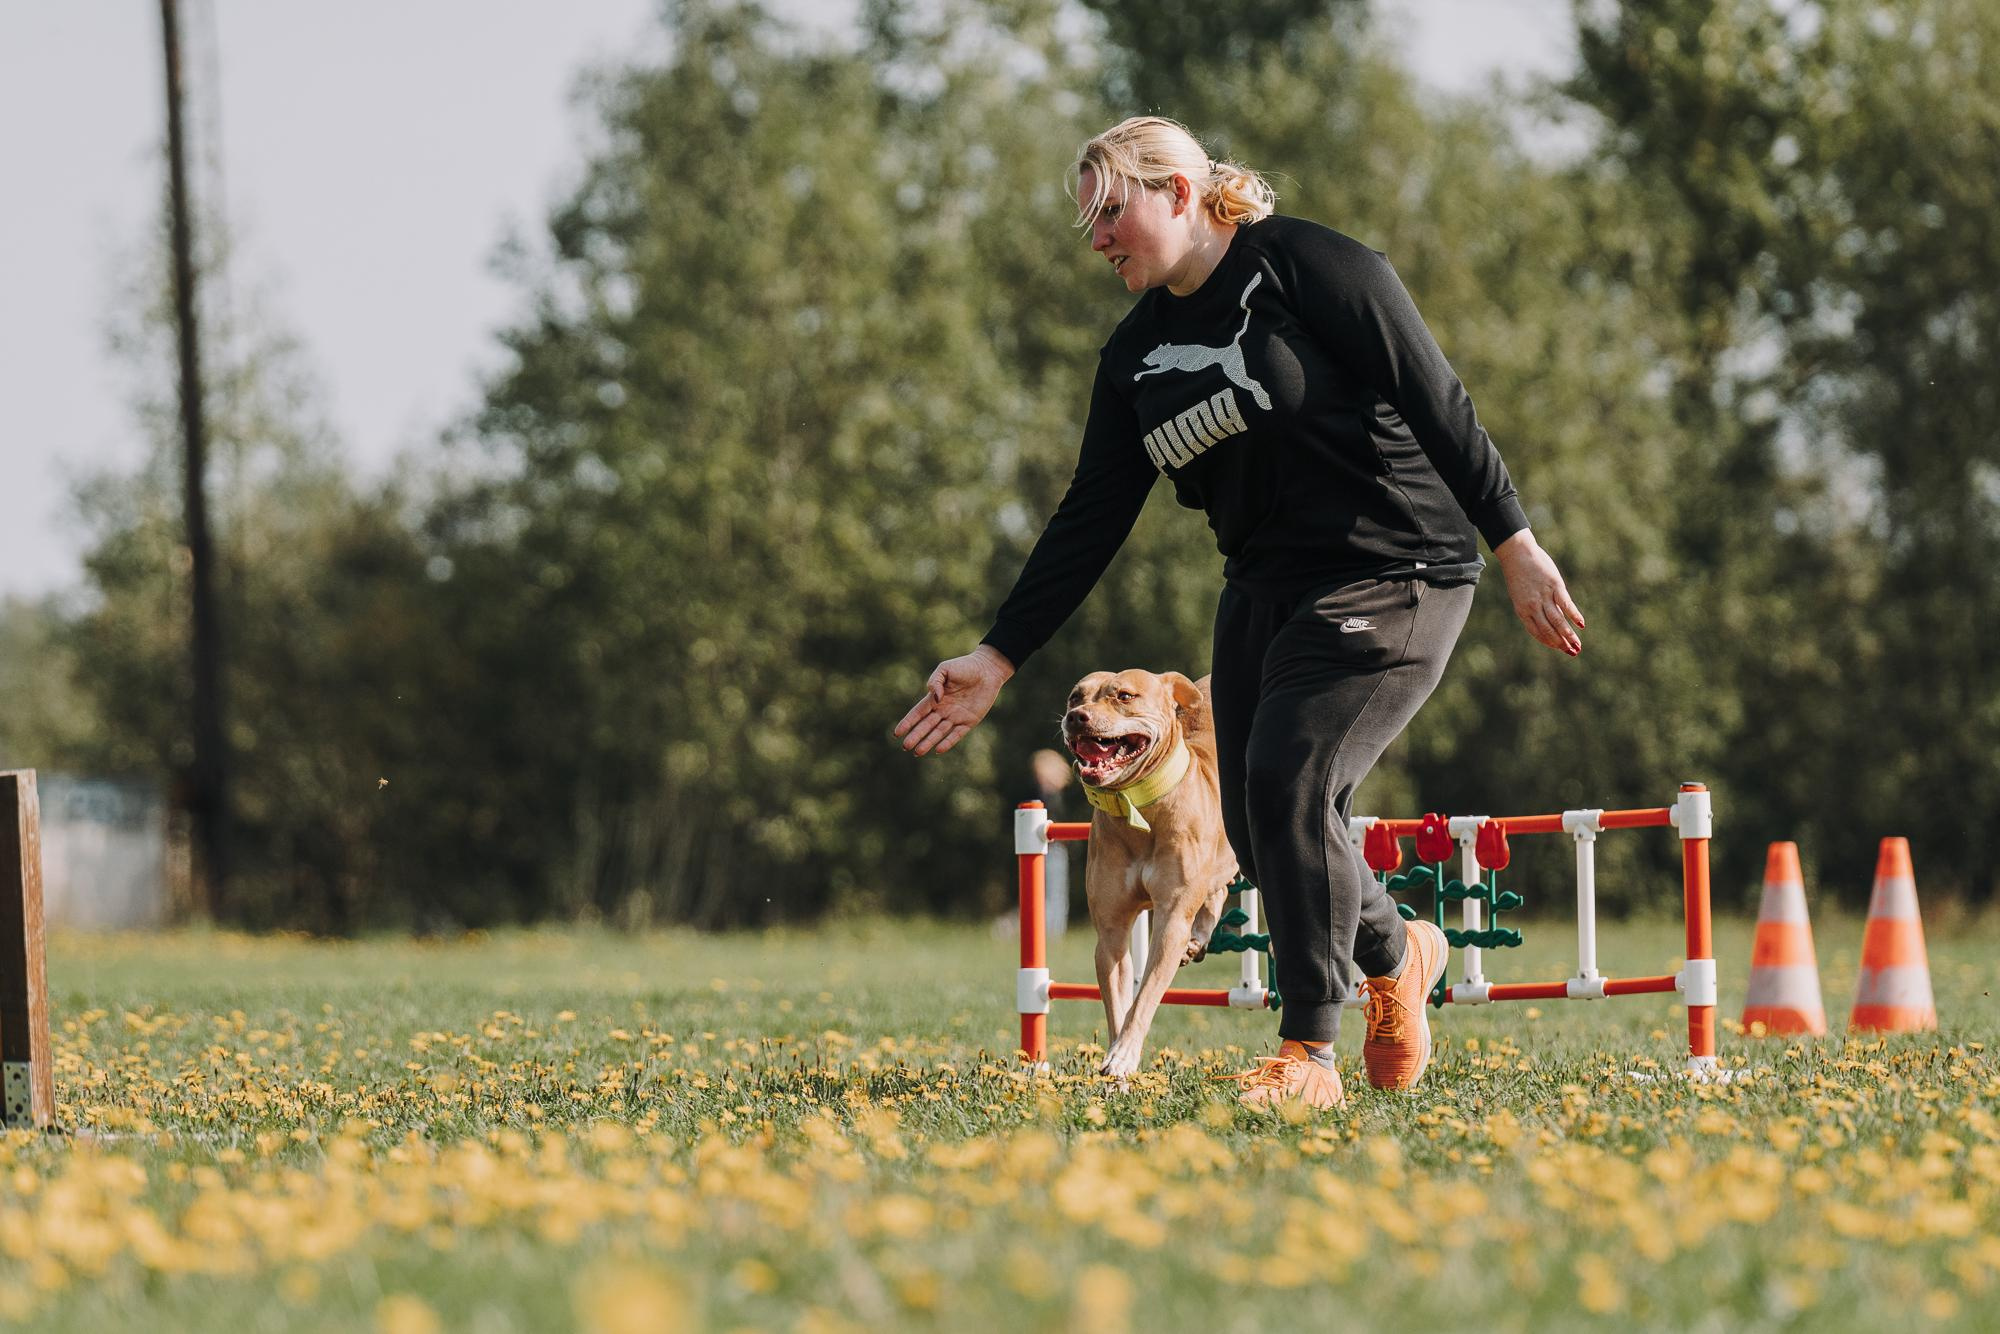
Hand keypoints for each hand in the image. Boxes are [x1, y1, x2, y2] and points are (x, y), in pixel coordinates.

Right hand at [894, 645, 1014, 755]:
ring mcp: (956, 716)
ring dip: (929, 742)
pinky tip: (938, 749)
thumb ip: (935, 681)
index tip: (897, 733)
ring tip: (918, 752)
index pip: (918, 713)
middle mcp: (943, 709)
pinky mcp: (969, 721)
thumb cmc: (965, 666)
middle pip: (926, 725)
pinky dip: (948, 742)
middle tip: (906, 746)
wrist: (988, 669)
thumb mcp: (945, 669)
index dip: (908, 723)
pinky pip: (957, 734)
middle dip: (916, 736)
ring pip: (939, 732)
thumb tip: (935, 698)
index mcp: (935, 698)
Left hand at [1493, 530, 1584, 656]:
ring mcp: (1543, 596)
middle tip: (1573, 652)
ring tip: (1578, 645)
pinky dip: (1574, 615)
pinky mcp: (1554, 586)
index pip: (1537, 632)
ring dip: (1568, 634)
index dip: (1550, 642)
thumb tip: (1550, 620)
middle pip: (1548, 630)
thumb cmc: (1520, 574)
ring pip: (1557, 621)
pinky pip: (1565, 604)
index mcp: (1522, 611)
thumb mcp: (1521, 595)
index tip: (1561, 649)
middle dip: (1561, 643)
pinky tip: (1581, 624)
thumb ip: (1534, 608)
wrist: (1517, 554)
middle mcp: (1532, 606)